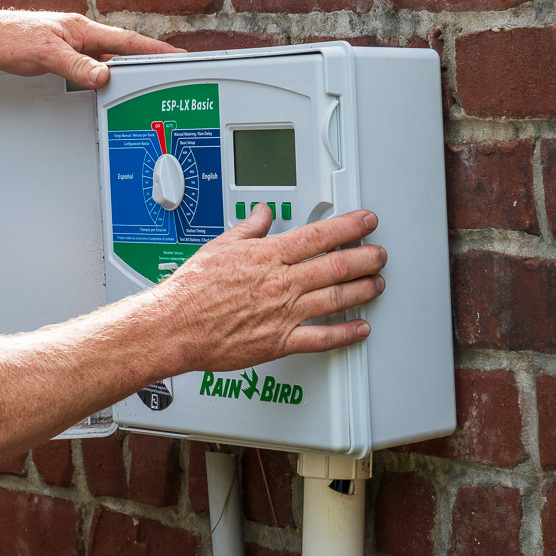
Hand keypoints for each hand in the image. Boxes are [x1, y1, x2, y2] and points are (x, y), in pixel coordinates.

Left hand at [0, 10, 177, 87]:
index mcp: (82, 28)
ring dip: (124, 69)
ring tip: (143, 82)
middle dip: (146, 60)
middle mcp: (79, 34)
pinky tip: (104, 83)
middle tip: (169, 70)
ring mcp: (71, 43)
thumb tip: (102, 77)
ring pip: (106, 58)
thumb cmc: (10, 38)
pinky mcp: (60, 53)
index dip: (153, 49)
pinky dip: (102, 74)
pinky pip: (90, 65)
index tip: (177, 55)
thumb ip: (75, 66)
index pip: (125, 41)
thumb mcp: (46, 56)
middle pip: (121, 48)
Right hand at [150, 206, 386, 374]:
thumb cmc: (191, 290)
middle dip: (366, 258)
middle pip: (337, 266)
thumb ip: (248, 229)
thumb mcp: (219, 246)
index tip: (366, 222)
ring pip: (336, 298)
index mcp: (267, 255)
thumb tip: (263, 214)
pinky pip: (322, 338)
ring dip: (363, 290)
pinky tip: (360, 328)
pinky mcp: (280, 341)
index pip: (320, 235)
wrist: (175, 326)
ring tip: (377, 283)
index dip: (350, 226)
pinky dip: (346, 334)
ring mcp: (284, 313)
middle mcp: (281, 283)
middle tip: (379, 253)